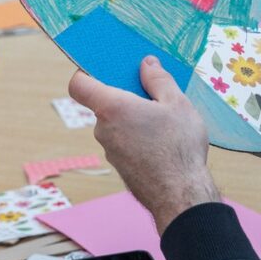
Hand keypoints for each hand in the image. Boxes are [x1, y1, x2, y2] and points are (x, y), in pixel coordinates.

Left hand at [69, 56, 220, 232]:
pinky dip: (136, 138)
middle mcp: (103, 129)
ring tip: (163, 123)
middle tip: (152, 96)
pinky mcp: (120, 167)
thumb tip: (146, 63)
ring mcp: (110, 151)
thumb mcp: (177, 103)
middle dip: (124, 97)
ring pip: (115, 125)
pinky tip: (162, 144)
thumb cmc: (179, 148)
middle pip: (103, 104)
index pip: (79, 85)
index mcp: (112, 108)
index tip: (105, 70)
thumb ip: (158, 79)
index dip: (86, 74)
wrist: (181, 196)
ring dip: (133, 120)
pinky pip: (123, 142)